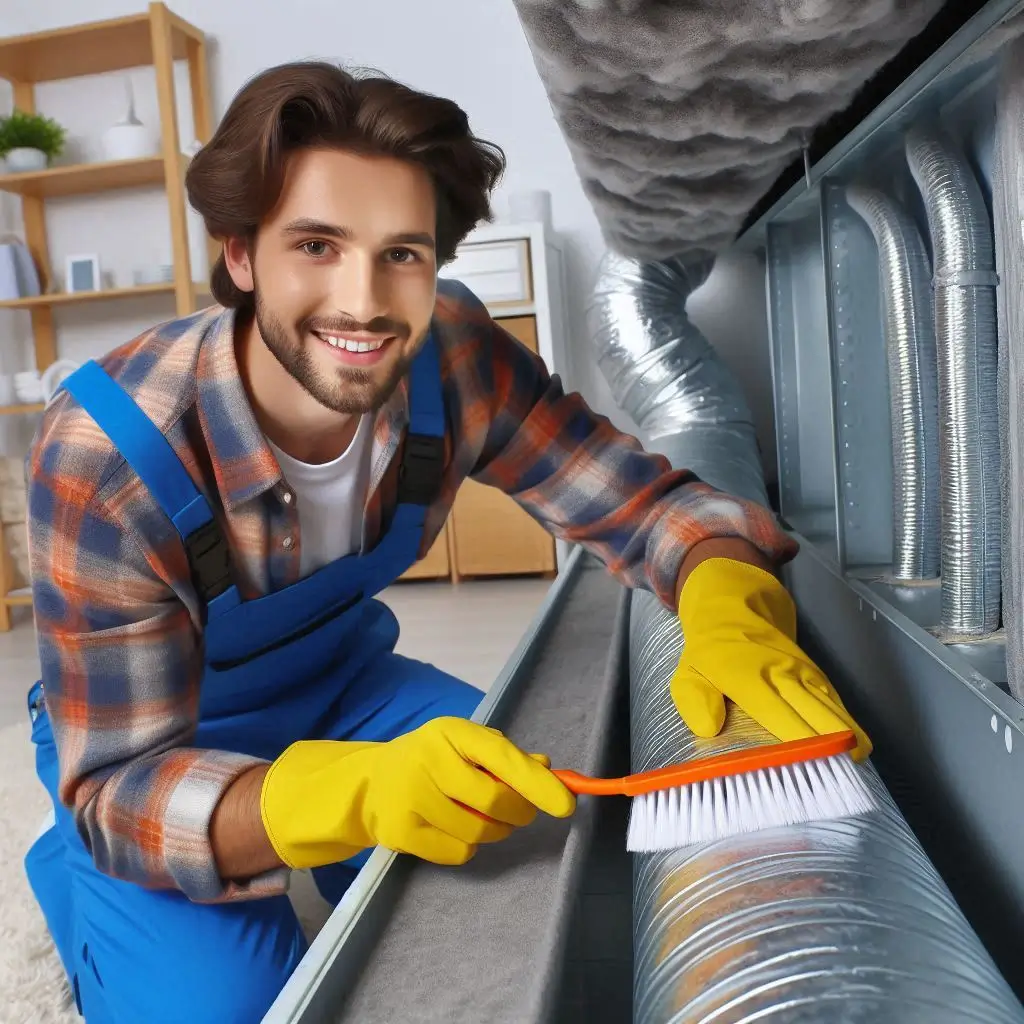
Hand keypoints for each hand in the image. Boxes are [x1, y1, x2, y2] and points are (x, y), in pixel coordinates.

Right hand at [259, 717, 574, 868]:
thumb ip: (508, 757)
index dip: (537, 783)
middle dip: (517, 812)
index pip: (502, 757)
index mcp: (451, 732)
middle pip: (493, 801)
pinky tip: (452, 828)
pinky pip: (457, 853)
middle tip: (519, 813)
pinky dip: (468, 847)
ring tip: (481, 818)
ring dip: (494, 832)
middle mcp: (428, 759)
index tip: (566, 805)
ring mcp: (409, 796)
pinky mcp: (399, 831)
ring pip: (478, 832)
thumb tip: (549, 769)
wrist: (371, 783)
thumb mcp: (467, 746)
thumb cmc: (434, 760)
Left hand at [670, 557, 871, 760]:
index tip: (814, 778)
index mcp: (751, 679)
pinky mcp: (816, 673)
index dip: (803, 749)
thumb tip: (710, 728)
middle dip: (837, 753)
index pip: (785, 720)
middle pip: (823, 719)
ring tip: (853, 773)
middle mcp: (786, 676)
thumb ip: (695, 699)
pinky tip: (852, 749)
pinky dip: (846, 726)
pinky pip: (837, 703)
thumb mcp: (687, 672)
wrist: (732, 602)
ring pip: (837, 711)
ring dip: (848, 741)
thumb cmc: (708, 648)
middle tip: (840, 786)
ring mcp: (805, 673)